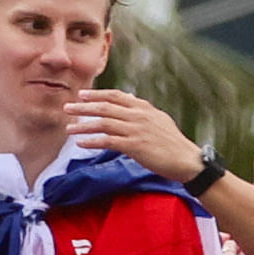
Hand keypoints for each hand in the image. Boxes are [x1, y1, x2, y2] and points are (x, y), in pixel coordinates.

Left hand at [61, 88, 201, 184]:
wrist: (187, 160)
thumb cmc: (172, 142)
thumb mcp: (158, 120)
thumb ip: (142, 111)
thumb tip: (129, 100)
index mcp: (144, 108)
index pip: (115, 96)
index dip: (97, 95)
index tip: (81, 95)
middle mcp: (138, 116)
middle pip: (105, 108)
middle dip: (83, 107)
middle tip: (67, 108)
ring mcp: (136, 130)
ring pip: (103, 124)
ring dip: (83, 126)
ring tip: (68, 128)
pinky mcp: (135, 146)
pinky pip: (108, 141)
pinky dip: (92, 141)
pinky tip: (80, 143)